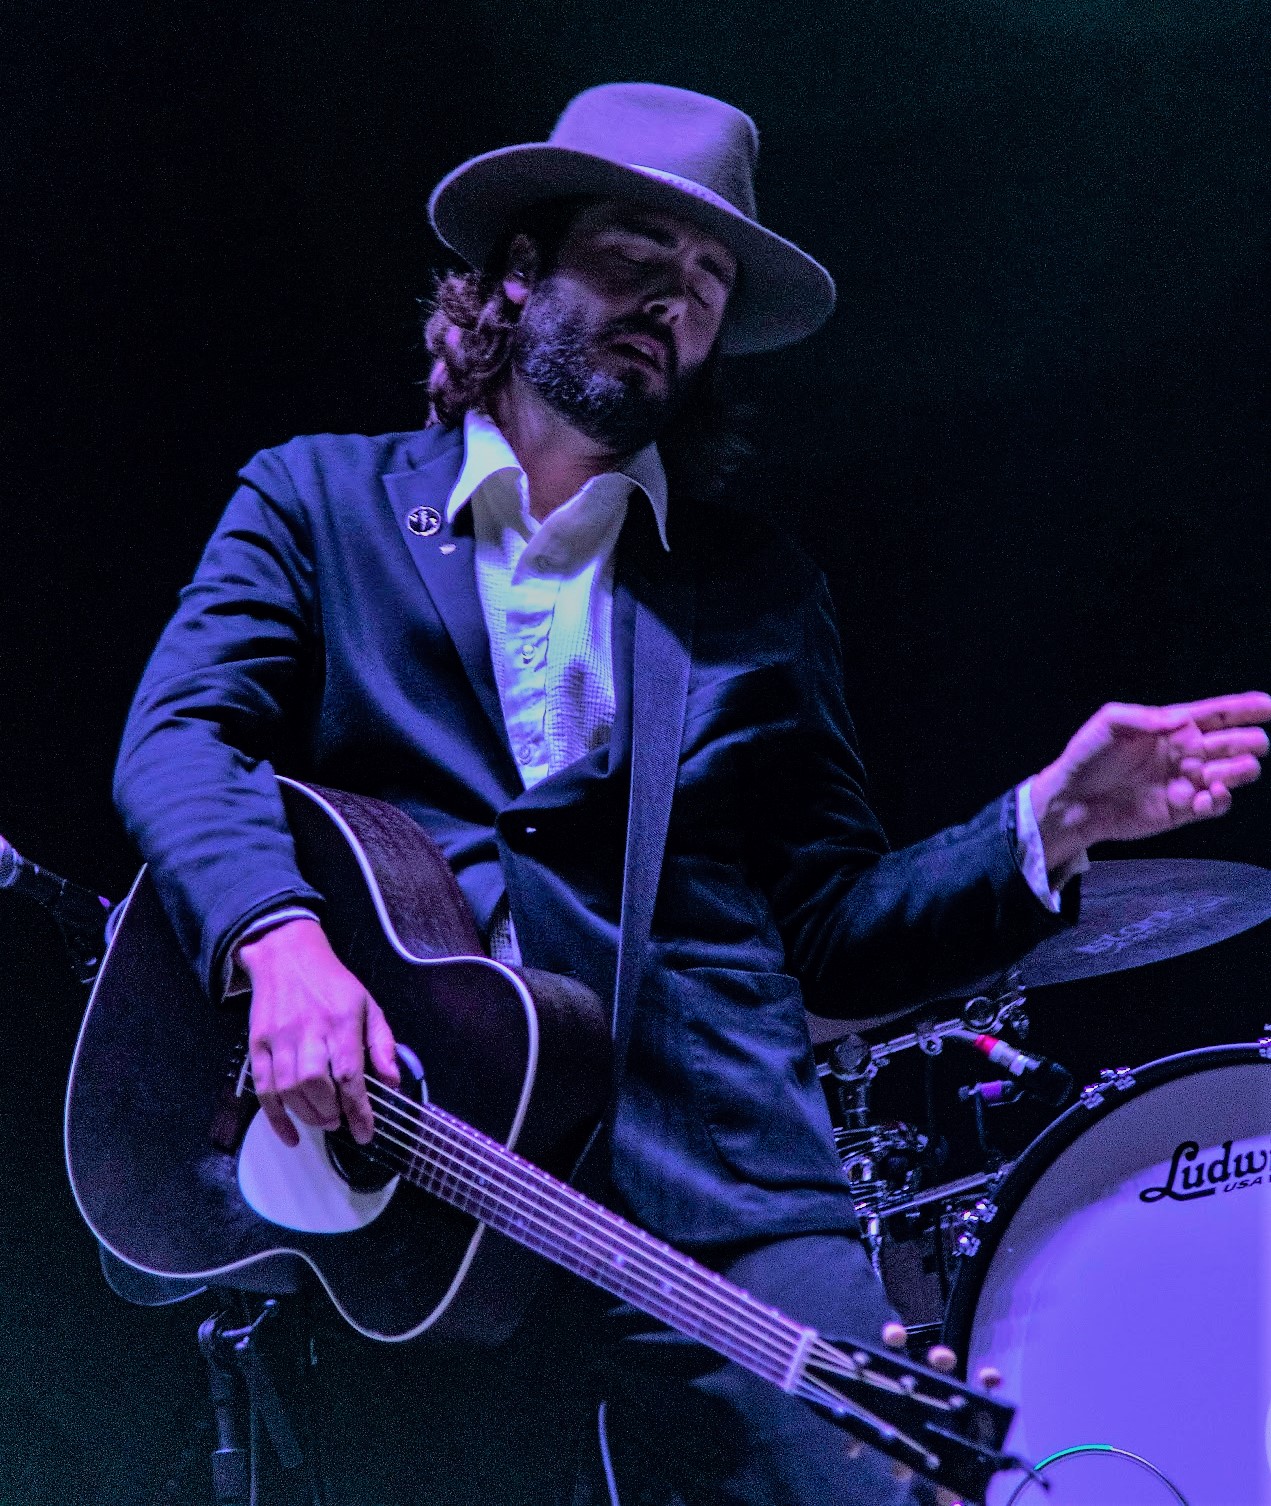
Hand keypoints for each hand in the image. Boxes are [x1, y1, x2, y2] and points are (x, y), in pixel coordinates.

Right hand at [240, 918, 400, 1146]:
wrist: (286, 955)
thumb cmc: (333, 984)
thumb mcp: (368, 1004)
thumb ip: (382, 1043)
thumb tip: (391, 1081)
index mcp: (340, 1021)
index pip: (350, 1073)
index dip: (358, 1109)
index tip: (365, 1133)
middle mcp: (308, 1030)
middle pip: (316, 1084)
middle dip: (330, 1112)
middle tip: (340, 1121)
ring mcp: (279, 1038)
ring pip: (288, 1089)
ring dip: (307, 1115)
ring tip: (323, 1121)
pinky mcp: (257, 1044)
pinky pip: (263, 1088)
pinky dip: (275, 1117)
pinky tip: (290, 1135)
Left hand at [1030, 691, 1270, 872]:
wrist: (1072, 800)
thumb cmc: (1088, 756)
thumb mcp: (1110, 723)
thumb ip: (1147, 718)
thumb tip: (1184, 721)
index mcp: (1174, 726)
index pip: (1219, 714)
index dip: (1246, 708)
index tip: (1269, 705)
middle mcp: (1187, 752)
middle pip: (1235, 743)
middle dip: (1249, 742)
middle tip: (1251, 744)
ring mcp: (1188, 781)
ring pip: (1233, 773)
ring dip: (1239, 771)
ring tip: (1222, 773)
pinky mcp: (1183, 810)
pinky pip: (1215, 804)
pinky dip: (1220, 800)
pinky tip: (1209, 796)